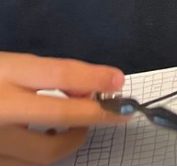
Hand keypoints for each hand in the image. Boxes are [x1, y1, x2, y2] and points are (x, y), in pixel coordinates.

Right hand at [0, 53, 125, 166]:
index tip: (120, 82)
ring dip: (69, 140)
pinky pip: (25, 166)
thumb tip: (90, 88)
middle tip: (113, 114)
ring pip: (45, 153)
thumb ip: (46, 75)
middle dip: (94, 117)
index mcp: (3, 74)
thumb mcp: (8, 65)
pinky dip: (42, 157)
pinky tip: (43, 141)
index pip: (59, 74)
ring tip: (74, 128)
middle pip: (58, 118)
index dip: (95, 77)